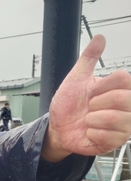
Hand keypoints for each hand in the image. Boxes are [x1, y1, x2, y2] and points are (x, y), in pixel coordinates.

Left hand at [42, 35, 130, 161]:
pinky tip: (88, 132)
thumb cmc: (69, 104)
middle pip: (124, 99)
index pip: (124, 79)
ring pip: (118, 119)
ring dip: (94, 119)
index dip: (102, 86)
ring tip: (88, 120)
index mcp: (120, 89)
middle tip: (88, 107)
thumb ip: (88, 59)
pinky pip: (108, 137)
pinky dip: (91, 134)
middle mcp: (127, 107)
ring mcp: (123, 126)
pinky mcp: (115, 143)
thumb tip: (99, 37)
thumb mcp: (76, 79)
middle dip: (96, 103)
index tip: (90, 92)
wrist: (57, 127)